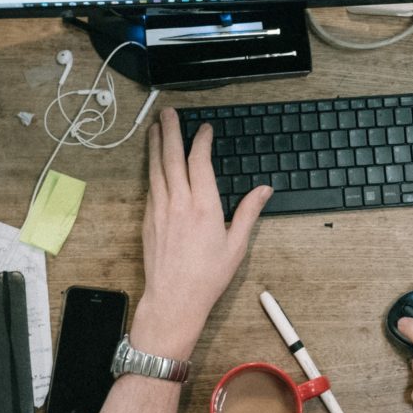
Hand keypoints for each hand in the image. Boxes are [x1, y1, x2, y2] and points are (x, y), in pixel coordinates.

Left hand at [131, 108, 271, 359]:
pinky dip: (152, 168)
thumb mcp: (236, 246)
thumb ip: (249, 213)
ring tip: (155, 127)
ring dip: (156, 145)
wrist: (173, 300)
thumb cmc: (206, 277)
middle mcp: (179, 203)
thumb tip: (265, 190)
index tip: (205, 129)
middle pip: (172, 157)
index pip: (200, 162)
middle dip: (170, 131)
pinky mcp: (148, 219)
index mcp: (204, 207)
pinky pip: (150, 186)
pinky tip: (153, 161)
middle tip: (168, 112)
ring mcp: (160, 210)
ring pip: (156, 168)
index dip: (201, 141)